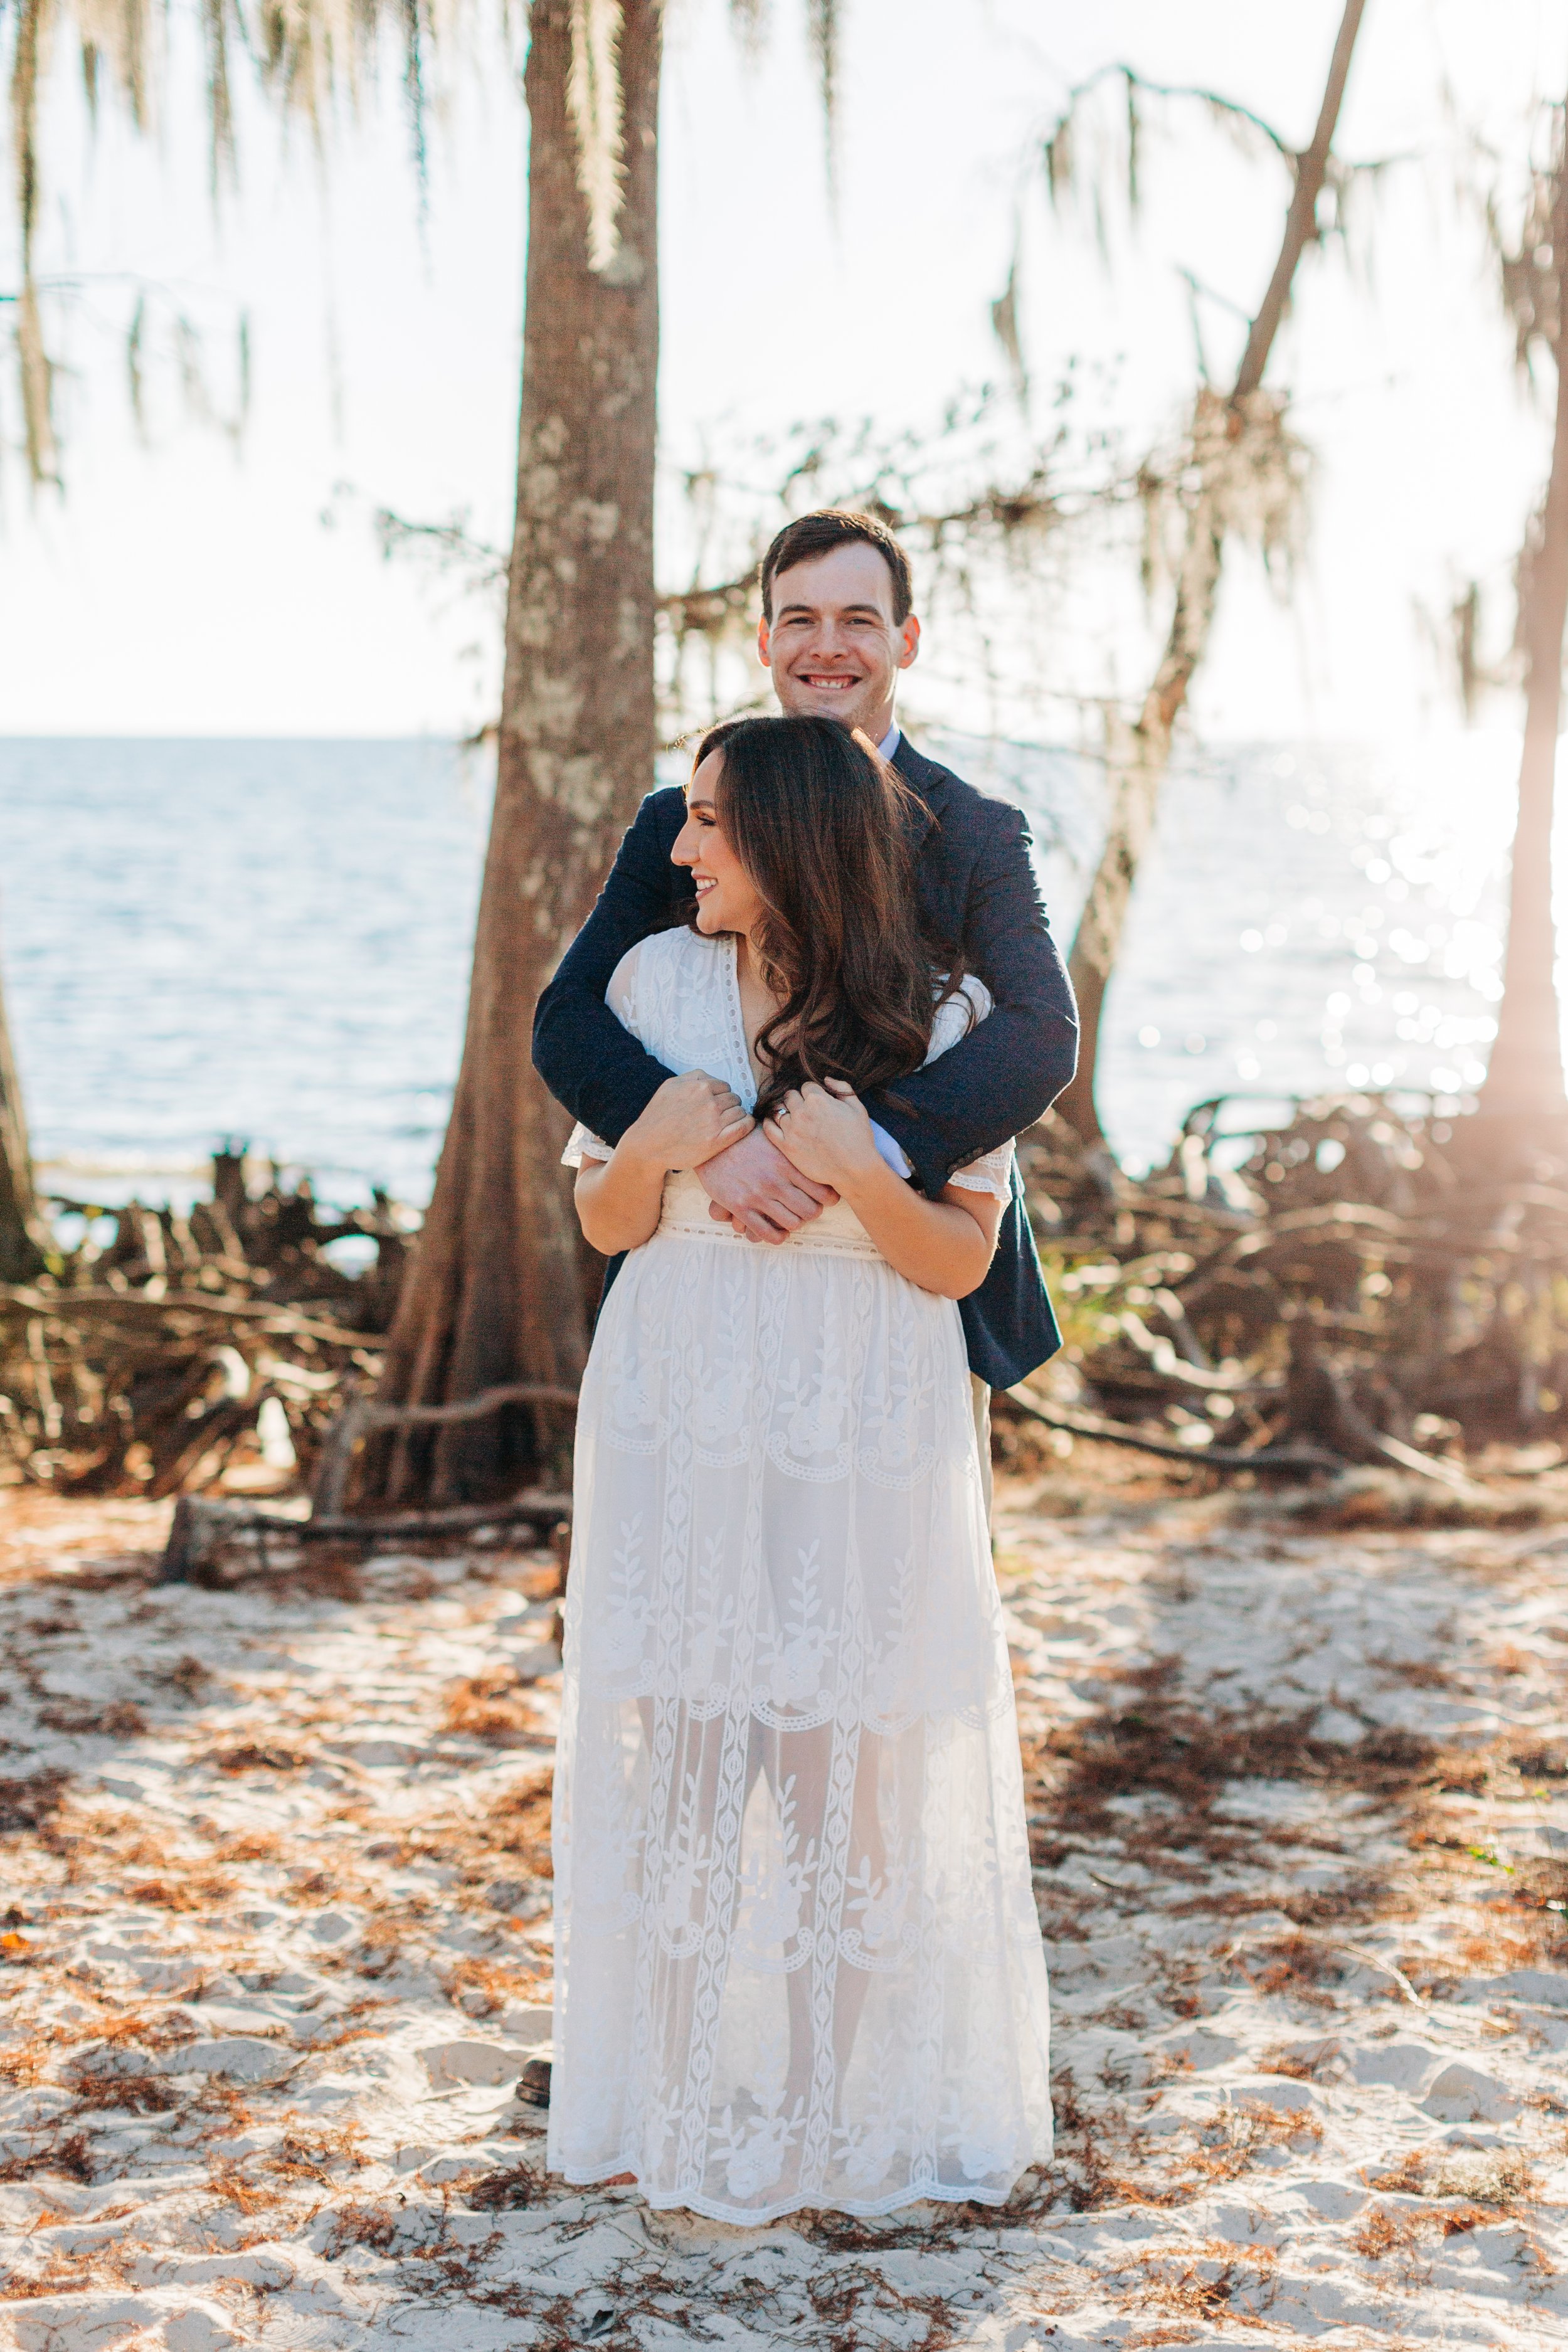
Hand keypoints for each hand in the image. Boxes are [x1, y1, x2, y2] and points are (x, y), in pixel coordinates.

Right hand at [622, 1071, 752, 1172]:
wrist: (647, 1145)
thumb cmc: (658, 1115)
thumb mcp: (670, 1086)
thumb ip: (692, 1077)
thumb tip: (711, 1077)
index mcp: (699, 1086)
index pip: (724, 1086)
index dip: (720, 1095)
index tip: (714, 1105)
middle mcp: (708, 1102)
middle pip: (734, 1098)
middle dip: (728, 1105)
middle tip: (718, 1116)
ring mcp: (714, 1122)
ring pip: (740, 1111)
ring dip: (736, 1116)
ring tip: (725, 1124)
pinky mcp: (717, 1141)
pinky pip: (744, 1126)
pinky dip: (747, 1124)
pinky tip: (743, 1126)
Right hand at [697, 1123, 837, 1244]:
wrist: (712, 1144)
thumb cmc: (746, 1138)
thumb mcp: (774, 1137)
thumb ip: (794, 1148)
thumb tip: (818, 1151)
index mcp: (787, 1163)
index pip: (822, 1191)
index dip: (830, 1199)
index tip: (827, 1198)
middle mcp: (775, 1181)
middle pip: (811, 1211)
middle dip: (813, 1213)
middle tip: (808, 1209)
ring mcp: (758, 1196)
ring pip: (792, 1223)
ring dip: (795, 1224)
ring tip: (792, 1218)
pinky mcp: (740, 1207)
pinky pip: (767, 1233)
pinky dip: (778, 1237)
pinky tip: (779, 1232)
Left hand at [764, 1078, 881, 1189]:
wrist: (854, 1168)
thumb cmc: (859, 1138)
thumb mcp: (857, 1107)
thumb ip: (841, 1087)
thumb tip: (826, 1079)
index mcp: (818, 1099)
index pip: (805, 1086)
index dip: (812, 1092)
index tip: (816, 1101)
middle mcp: (802, 1111)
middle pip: (789, 1096)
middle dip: (797, 1100)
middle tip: (805, 1110)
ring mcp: (792, 1129)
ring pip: (778, 1110)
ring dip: (786, 1112)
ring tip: (794, 1119)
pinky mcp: (786, 1146)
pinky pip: (769, 1128)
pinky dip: (769, 1122)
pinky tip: (775, 1123)